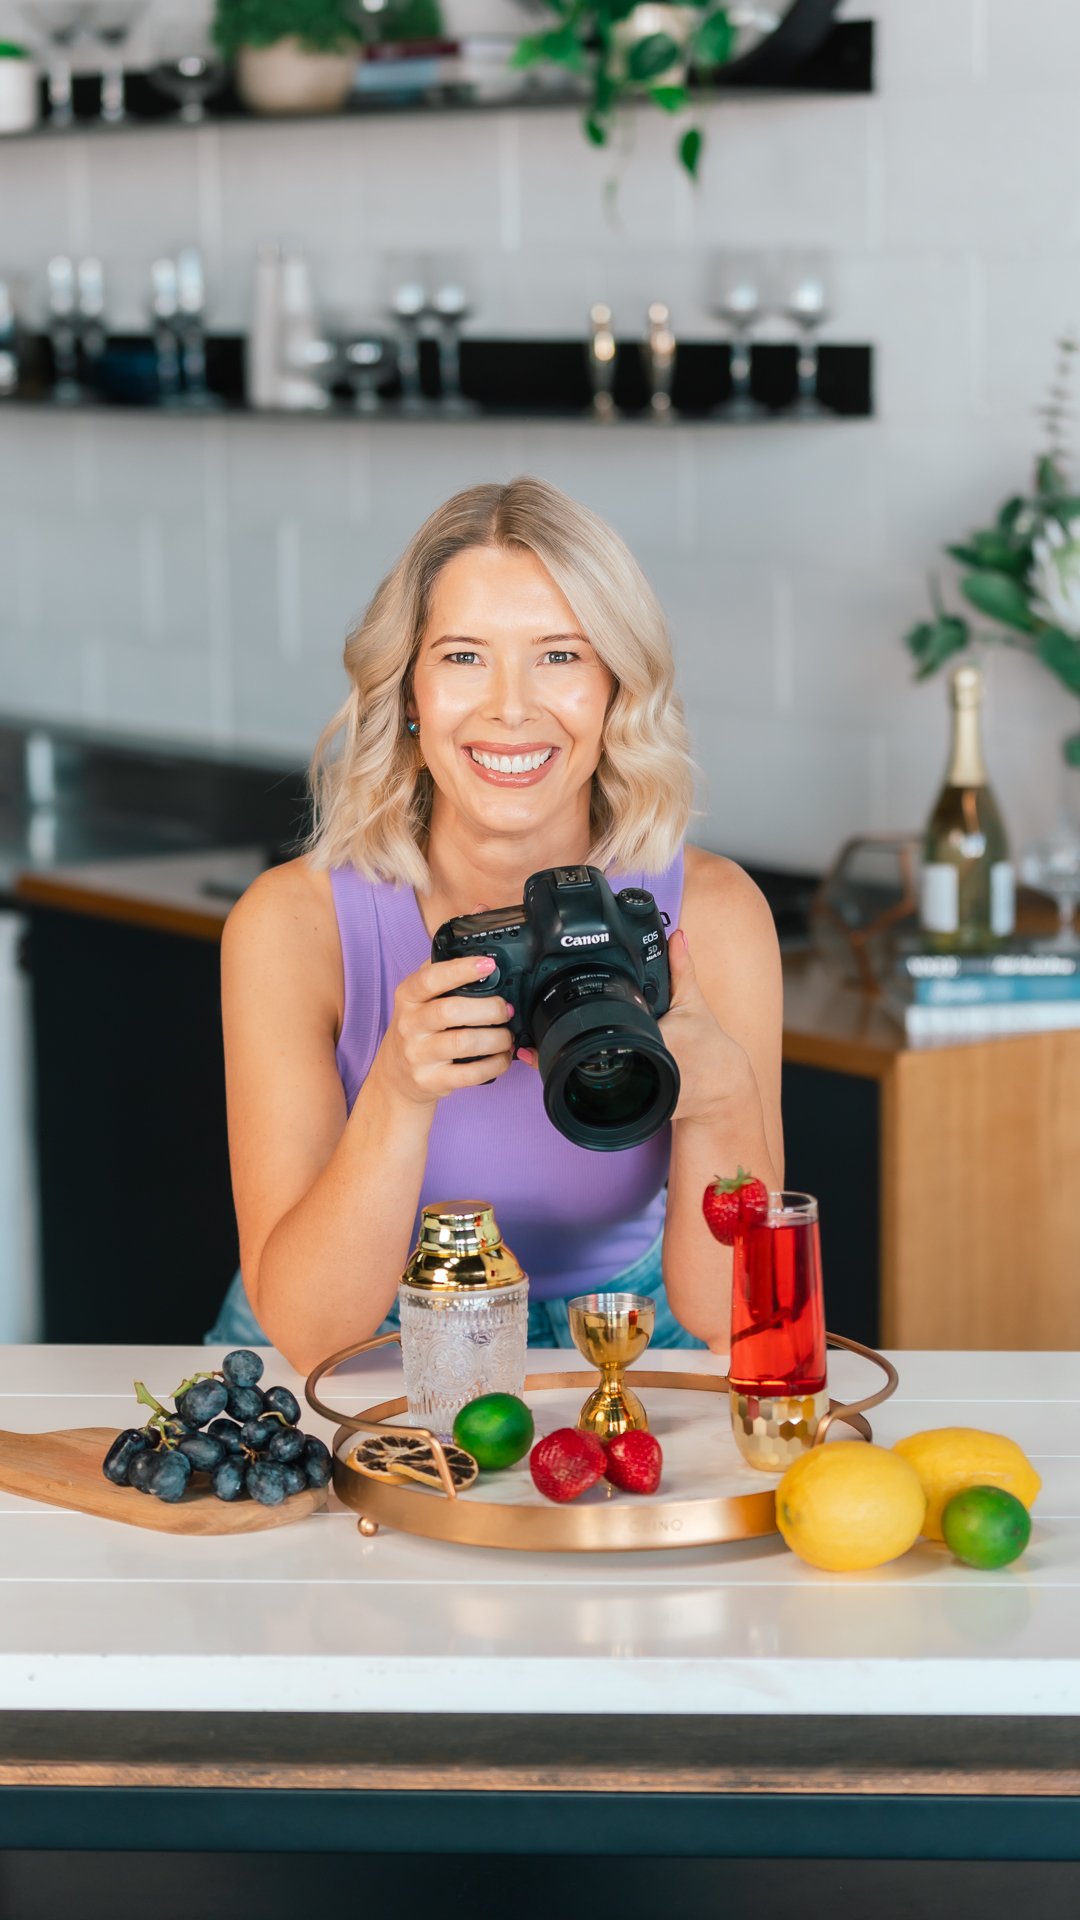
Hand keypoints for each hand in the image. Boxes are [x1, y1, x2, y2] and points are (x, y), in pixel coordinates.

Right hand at [372, 951, 514, 1110]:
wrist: (395, 1076)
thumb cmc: (417, 1030)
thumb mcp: (417, 999)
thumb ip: (439, 974)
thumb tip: (478, 954)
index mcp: (407, 997)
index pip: (431, 978)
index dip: (461, 969)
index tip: (489, 965)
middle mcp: (409, 1025)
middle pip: (451, 1011)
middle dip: (489, 1008)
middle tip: (506, 1010)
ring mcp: (418, 1055)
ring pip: (464, 1043)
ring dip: (496, 1038)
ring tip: (507, 1036)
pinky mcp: (431, 1081)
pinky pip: (470, 1074)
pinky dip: (495, 1065)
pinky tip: (502, 1057)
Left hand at [514, 927, 748, 1109]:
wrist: (722, 1088)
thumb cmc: (708, 1046)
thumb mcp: (694, 1004)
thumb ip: (682, 969)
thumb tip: (678, 935)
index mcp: (659, 1042)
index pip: (612, 1034)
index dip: (583, 1029)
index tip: (559, 1022)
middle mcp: (647, 1070)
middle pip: (595, 1062)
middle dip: (563, 1051)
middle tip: (531, 1042)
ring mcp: (640, 1093)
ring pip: (591, 1086)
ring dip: (563, 1072)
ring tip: (536, 1057)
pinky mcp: (637, 1106)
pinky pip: (600, 1099)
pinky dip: (577, 1088)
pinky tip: (556, 1078)